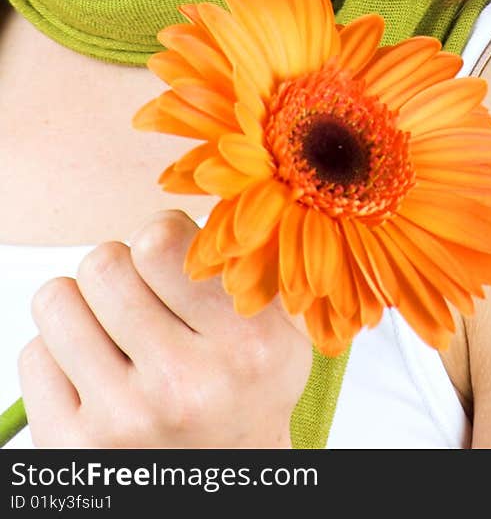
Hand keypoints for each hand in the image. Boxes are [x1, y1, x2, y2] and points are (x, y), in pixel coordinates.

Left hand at [18, 209, 313, 448]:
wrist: (221, 489)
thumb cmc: (245, 396)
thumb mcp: (281, 332)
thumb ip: (249, 264)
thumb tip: (208, 180)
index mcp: (246, 346)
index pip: (159, 239)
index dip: (161, 239)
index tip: (174, 264)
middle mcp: (184, 386)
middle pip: (102, 262)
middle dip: (119, 270)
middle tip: (140, 300)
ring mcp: (120, 421)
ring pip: (57, 300)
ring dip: (82, 308)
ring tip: (113, 334)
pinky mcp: (69, 448)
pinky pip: (31, 354)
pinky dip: (58, 356)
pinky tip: (95, 376)